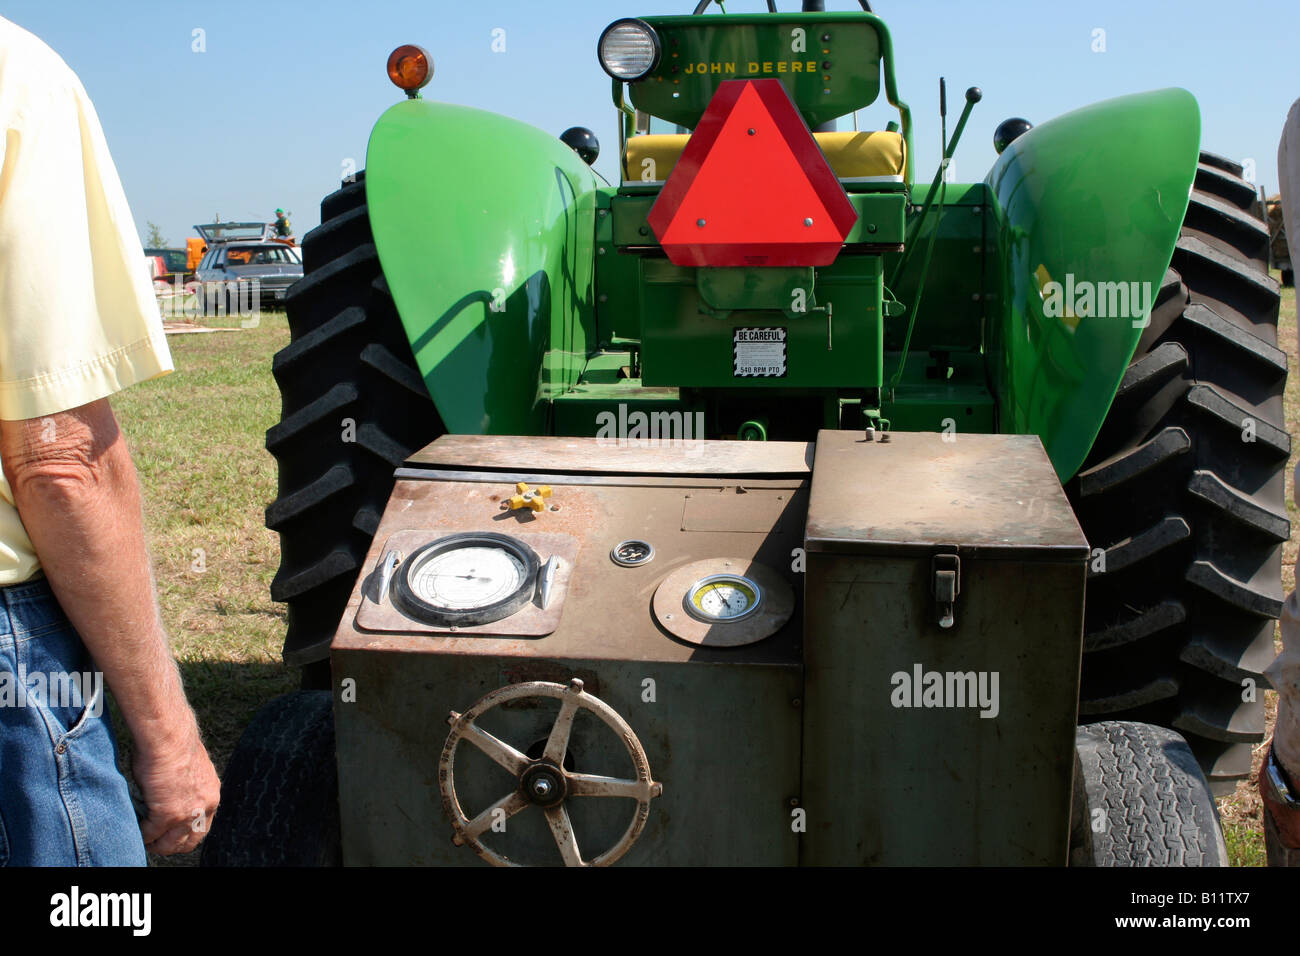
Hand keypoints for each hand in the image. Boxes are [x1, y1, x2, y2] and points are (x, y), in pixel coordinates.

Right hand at [133, 726, 220, 855]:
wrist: (170, 736)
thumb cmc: (174, 744)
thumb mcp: (190, 770)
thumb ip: (186, 788)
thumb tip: (169, 795)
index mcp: (211, 795)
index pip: (202, 827)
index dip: (184, 833)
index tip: (170, 833)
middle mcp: (204, 807)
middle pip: (189, 841)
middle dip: (171, 844)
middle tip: (155, 841)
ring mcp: (187, 813)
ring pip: (170, 844)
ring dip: (155, 844)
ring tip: (144, 838)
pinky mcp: (168, 815)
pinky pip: (150, 834)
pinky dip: (141, 834)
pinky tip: (135, 828)